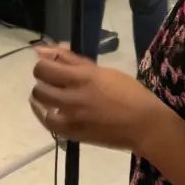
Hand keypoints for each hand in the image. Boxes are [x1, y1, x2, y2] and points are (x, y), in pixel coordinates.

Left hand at [29, 46, 162, 153]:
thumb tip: (41, 50)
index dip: (44, 64)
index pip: (45, 67)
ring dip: (41, 95)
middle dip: (42, 78)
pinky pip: (47, 122)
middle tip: (53, 79)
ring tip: (52, 93)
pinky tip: (48, 109)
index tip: (52, 65)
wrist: (144, 125)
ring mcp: (72, 118)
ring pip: (40, 102)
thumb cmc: (128, 93)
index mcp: (84, 77)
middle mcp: (74, 97)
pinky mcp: (73, 134)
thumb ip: (70, 59)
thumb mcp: (101, 70)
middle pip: (40, 84)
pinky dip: (43, 113)